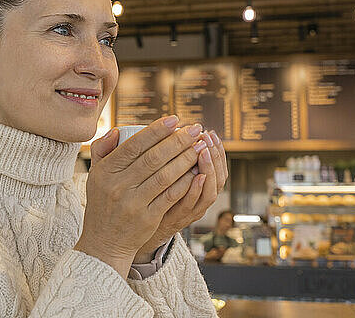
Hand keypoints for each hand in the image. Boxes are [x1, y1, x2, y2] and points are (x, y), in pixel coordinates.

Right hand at [74, 116, 204, 276]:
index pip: (134, 145)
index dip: (156, 131)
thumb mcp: (95, 176)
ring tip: (201, 147)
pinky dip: (186, 182)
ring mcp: (133, 203)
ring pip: (165, 175)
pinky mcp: (147, 218)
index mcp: (105, 171)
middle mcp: (117, 186)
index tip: (174, 119)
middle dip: (177, 141)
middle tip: (195, 129)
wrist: (103, 242)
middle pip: (153, 158)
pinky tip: (198, 172)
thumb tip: (116, 130)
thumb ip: (102, 151)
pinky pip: (171, 196)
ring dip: (186, 159)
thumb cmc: (103, 204)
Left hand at [134, 130, 228, 261]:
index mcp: (198, 186)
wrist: (135, 227)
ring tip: (203, 150)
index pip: (218, 166)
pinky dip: (196, 190)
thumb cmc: (149, 195)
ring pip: (211, 192)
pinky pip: (193, 205)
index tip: (210, 132)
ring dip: (209, 169)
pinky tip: (198, 176)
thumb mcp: (163, 175)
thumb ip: (169, 157)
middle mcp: (199, 199)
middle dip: (215, 155)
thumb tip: (173, 127)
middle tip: (207, 137)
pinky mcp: (179, 218)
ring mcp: (191, 210)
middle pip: (219, 177)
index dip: (217, 150)